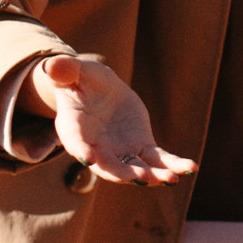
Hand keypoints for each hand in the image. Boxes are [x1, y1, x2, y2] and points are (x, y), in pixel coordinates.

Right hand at [30, 54, 196, 186]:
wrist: (97, 91)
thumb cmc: (80, 79)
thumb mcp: (73, 71)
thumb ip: (64, 70)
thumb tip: (52, 64)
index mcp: (74, 130)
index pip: (76, 142)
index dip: (81, 150)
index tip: (89, 158)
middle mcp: (97, 148)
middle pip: (109, 165)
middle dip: (125, 173)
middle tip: (143, 177)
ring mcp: (121, 151)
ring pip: (137, 167)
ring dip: (154, 175)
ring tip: (171, 178)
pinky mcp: (141, 146)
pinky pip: (158, 159)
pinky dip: (173, 165)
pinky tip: (190, 168)